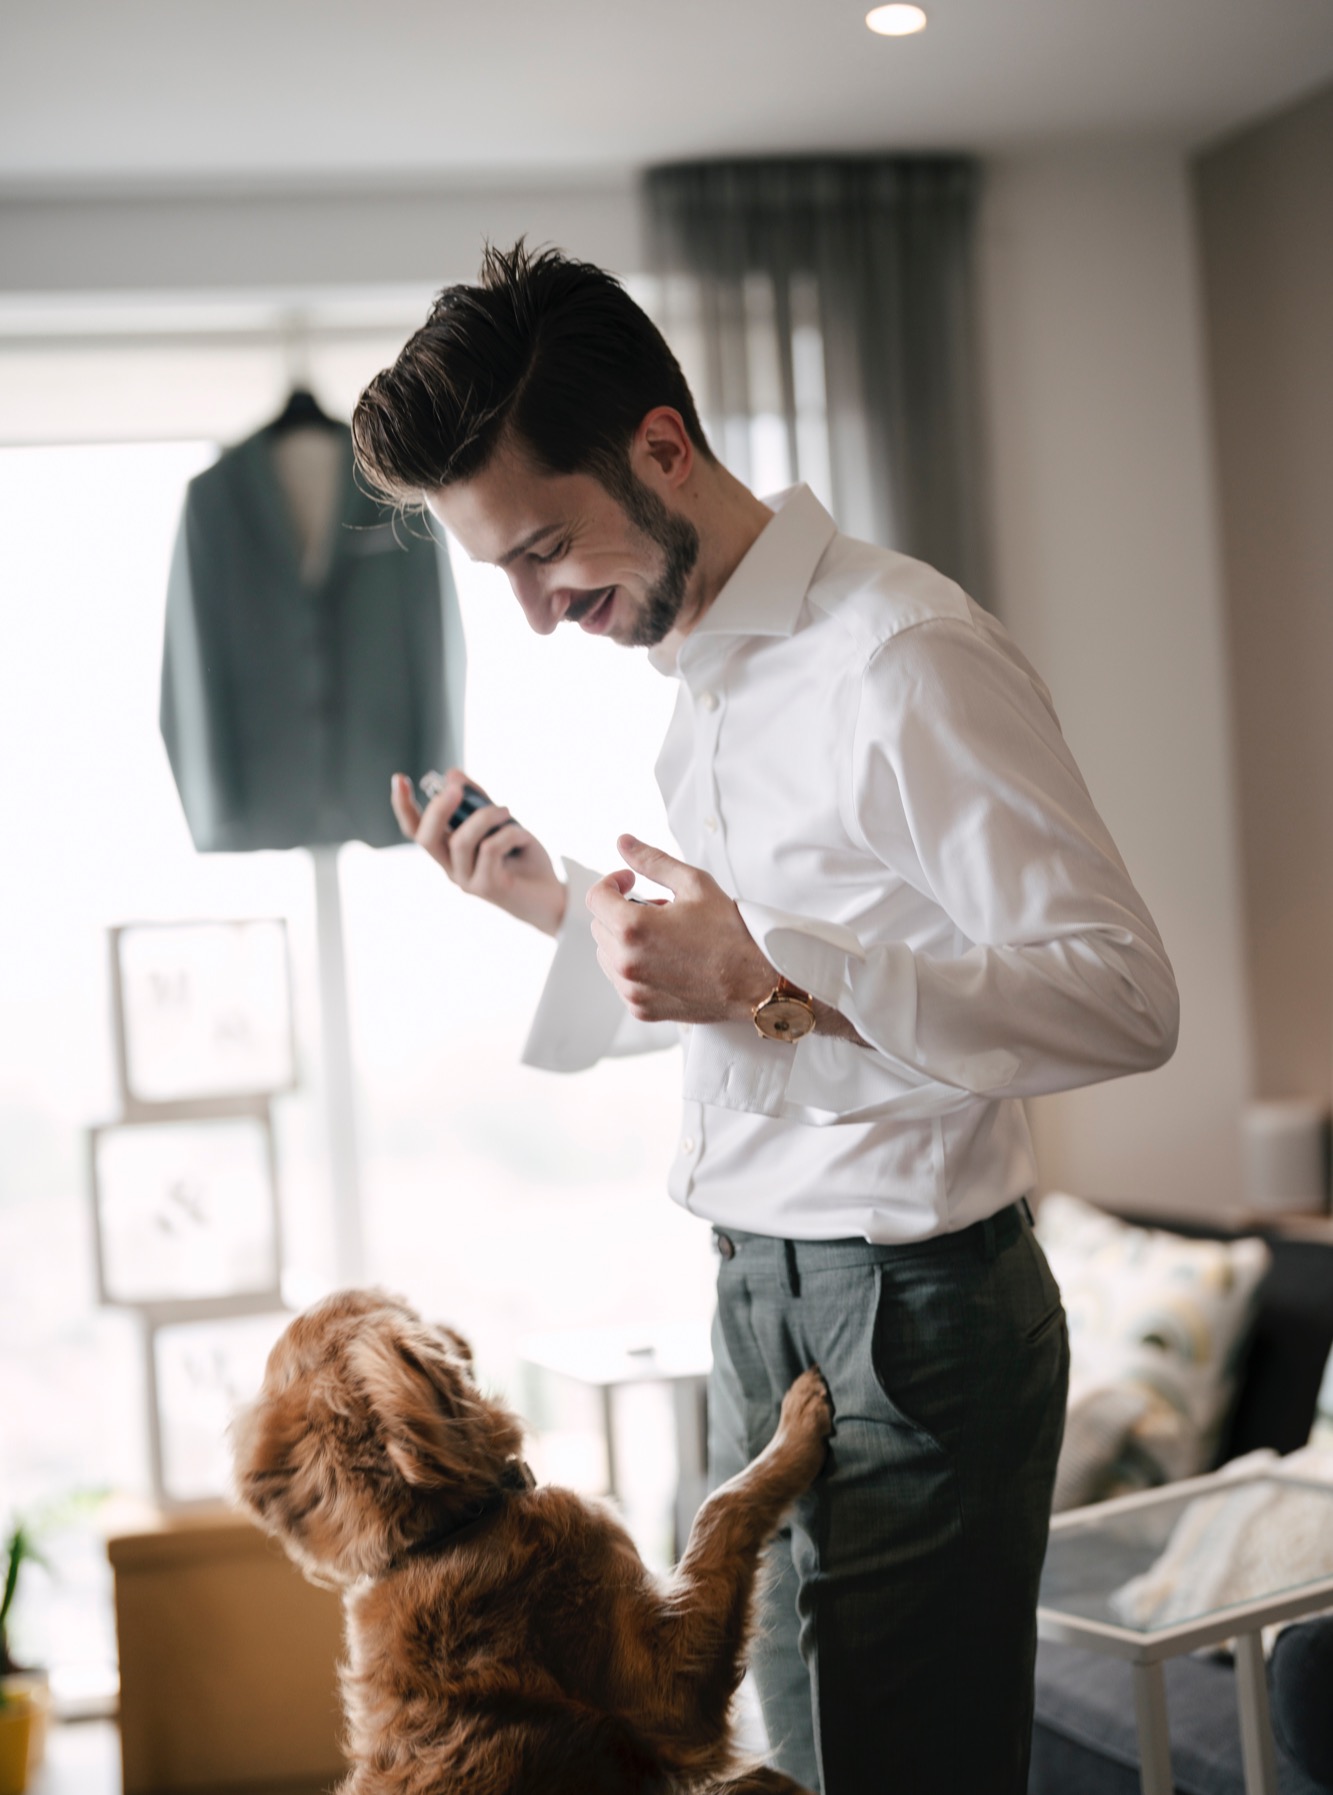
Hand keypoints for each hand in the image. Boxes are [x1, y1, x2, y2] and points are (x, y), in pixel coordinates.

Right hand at [390, 771, 566, 936]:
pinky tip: (523, 836)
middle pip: (426, 838)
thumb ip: (477, 800)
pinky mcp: (487, 887)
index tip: (399, 778)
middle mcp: (452, 868)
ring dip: (485, 816)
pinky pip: (490, 849)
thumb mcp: (501, 822)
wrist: (552, 896)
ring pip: (461, 840)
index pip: (415, 830)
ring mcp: (467, 880)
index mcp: (449, 851)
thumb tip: (452, 775)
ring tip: (506, 810)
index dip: (402, 806)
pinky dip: (509, 832)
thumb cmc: (523, 858)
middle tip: (457, 790)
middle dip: (437, 809)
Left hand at [586, 836, 773, 1023]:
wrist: (757, 982)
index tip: (631, 882)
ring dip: (625, 940)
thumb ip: (652, 861)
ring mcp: (632, 989)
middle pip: (599, 926)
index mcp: (633, 928)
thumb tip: (624, 842)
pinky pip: (621, 980)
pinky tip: (666, 960)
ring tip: (664, 936)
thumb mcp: (694, 884)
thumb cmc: (731, 933)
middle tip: (659, 910)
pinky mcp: (641, 1008)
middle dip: (621, 911)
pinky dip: (635, 966)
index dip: (612, 882)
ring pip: (607, 955)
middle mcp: (626, 962)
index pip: (596, 898)